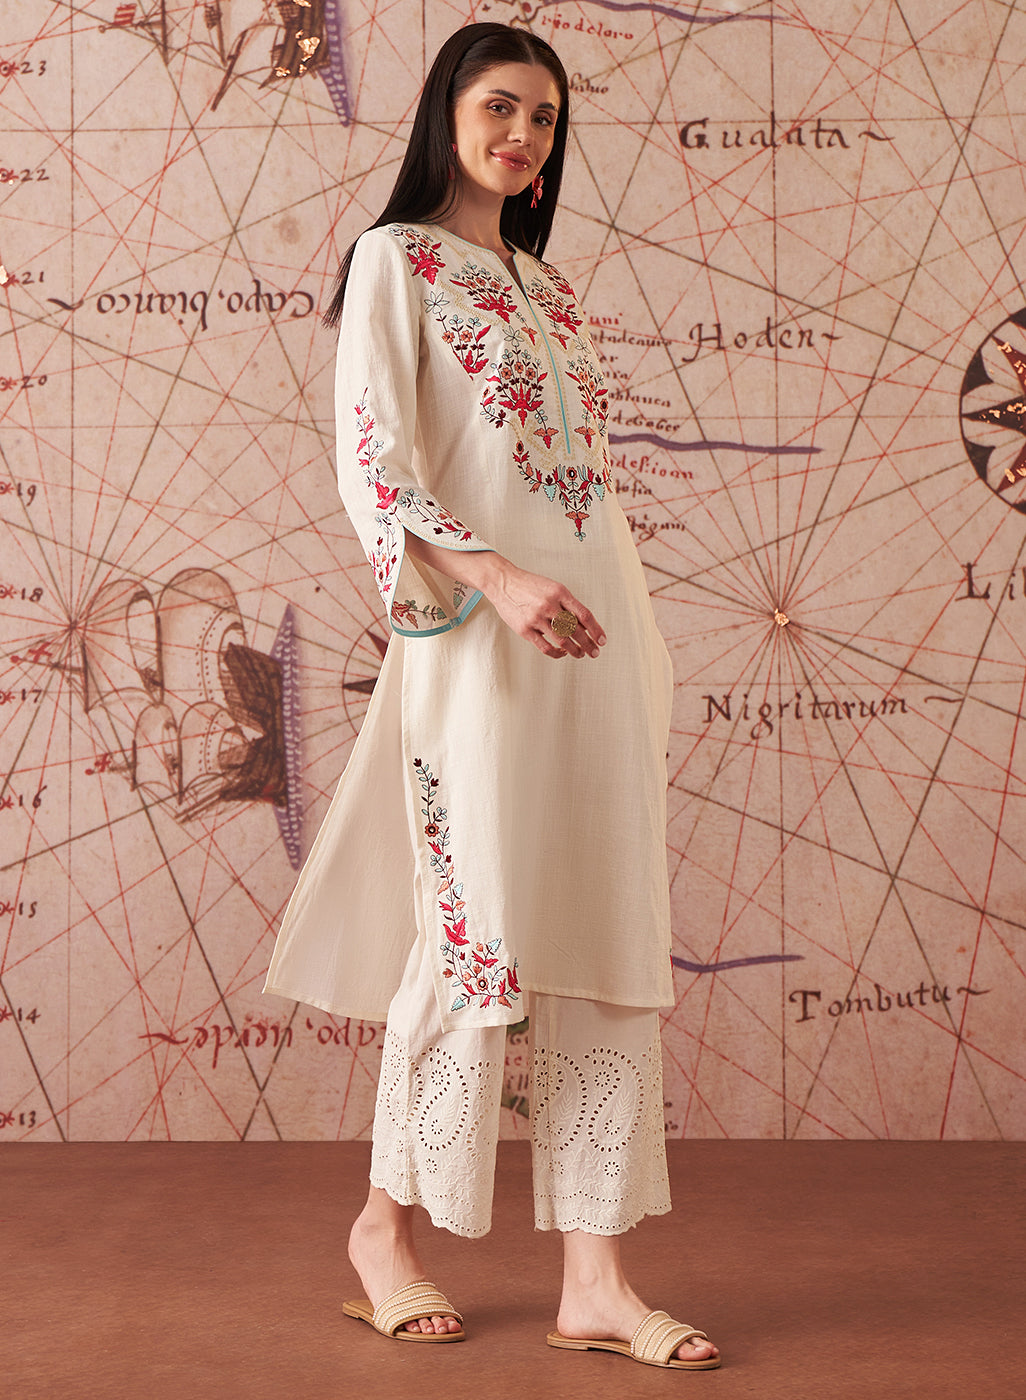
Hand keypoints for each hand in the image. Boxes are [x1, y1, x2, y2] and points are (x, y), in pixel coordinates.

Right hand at [401, 536, 604, 658]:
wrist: (503, 582)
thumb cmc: (530, 586)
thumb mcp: (553, 588)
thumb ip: (568, 605)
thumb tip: (586, 625)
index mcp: (560, 592)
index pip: (584, 615)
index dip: (596, 630)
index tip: (602, 640)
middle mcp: (549, 605)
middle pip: (575, 631)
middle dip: (588, 644)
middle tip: (595, 652)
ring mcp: (536, 618)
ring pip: (562, 641)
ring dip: (575, 651)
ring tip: (581, 654)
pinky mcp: (525, 629)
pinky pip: (545, 647)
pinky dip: (557, 653)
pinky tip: (563, 653)